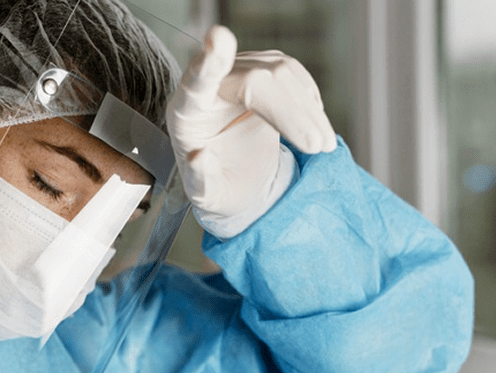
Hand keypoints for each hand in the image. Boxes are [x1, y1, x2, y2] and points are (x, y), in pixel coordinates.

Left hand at [166, 26, 335, 236]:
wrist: (236, 179)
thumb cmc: (216, 185)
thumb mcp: (206, 195)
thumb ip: (199, 179)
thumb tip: (200, 157)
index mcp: (187, 112)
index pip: (197, 80)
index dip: (211, 62)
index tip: (219, 40)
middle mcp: (210, 85)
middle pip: (255, 79)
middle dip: (290, 112)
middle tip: (317, 147)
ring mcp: (238, 72)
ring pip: (280, 72)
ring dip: (308, 109)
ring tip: (322, 146)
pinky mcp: (263, 70)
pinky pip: (292, 74)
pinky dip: (310, 102)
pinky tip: (316, 127)